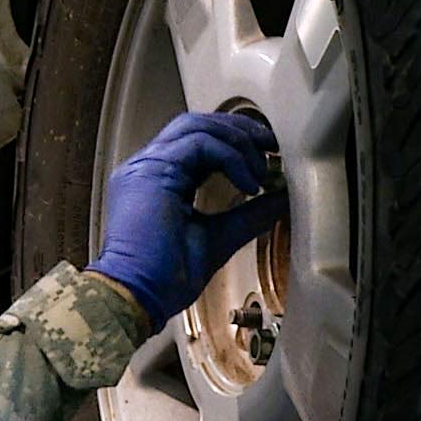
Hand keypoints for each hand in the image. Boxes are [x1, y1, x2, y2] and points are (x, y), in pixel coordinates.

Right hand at [86, 111, 289, 328]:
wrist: (140, 296)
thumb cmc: (166, 278)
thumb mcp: (220, 237)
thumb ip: (249, 215)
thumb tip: (281, 199)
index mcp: (155, 181)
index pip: (195, 143)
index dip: (233, 142)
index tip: (265, 155)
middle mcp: (146, 168)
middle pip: (195, 124)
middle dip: (238, 130)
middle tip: (270, 145)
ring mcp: (145, 167)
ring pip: (196, 126)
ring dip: (236, 141)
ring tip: (260, 167)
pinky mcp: (152, 171)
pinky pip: (200, 144)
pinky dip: (231, 157)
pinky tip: (248, 183)